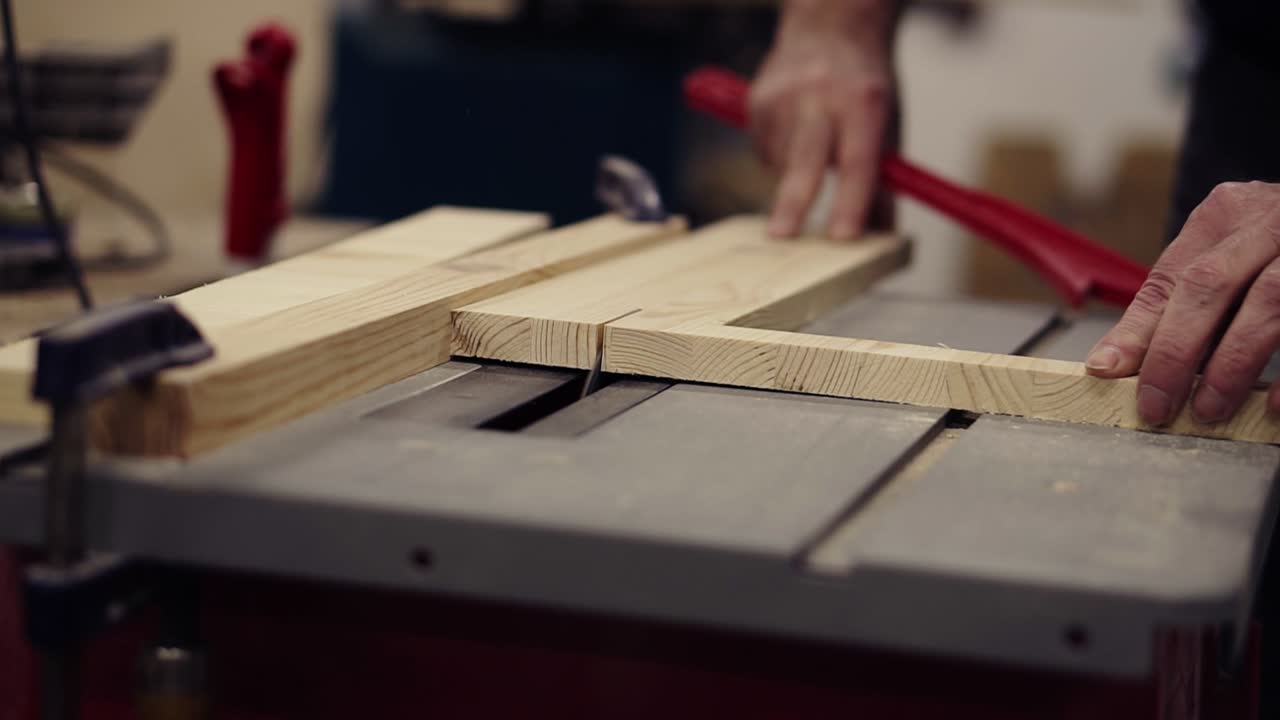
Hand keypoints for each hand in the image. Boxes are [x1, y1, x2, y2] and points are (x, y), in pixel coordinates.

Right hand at [750, 0, 898, 239]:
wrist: (831, 28)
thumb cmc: (865, 88)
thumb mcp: (887, 124)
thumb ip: (885, 180)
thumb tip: (883, 235)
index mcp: (865, 101)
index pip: (858, 160)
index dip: (852, 200)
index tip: (844, 237)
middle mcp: (822, 95)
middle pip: (806, 158)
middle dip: (794, 201)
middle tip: (782, 236)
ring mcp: (784, 96)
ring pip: (780, 162)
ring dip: (792, 177)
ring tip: (811, 149)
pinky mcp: (756, 100)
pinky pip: (762, 151)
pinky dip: (777, 157)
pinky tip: (792, 133)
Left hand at [1086, 181, 1279, 425]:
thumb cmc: (1273, 250)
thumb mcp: (1224, 257)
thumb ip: (1174, 302)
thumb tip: (1110, 362)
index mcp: (1226, 213)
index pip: (1172, 275)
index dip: (1138, 329)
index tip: (1107, 370)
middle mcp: (1270, 221)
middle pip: (1210, 284)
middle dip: (1176, 351)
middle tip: (1156, 405)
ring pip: (1267, 301)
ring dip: (1231, 365)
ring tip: (1207, 410)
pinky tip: (1274, 405)